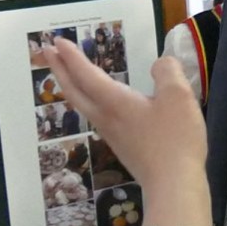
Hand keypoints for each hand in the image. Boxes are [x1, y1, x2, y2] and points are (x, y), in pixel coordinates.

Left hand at [44, 43, 205, 190]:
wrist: (173, 184)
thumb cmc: (175, 139)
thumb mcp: (179, 97)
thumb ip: (168, 72)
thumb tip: (160, 63)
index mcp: (115, 101)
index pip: (86, 74)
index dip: (71, 56)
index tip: (56, 41)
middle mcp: (106, 116)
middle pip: (74, 91)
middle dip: (59, 69)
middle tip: (46, 52)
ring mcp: (112, 134)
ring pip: (82, 105)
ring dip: (70, 85)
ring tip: (66, 73)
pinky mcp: (122, 146)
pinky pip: (95, 116)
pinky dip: (86, 100)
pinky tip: (98, 102)